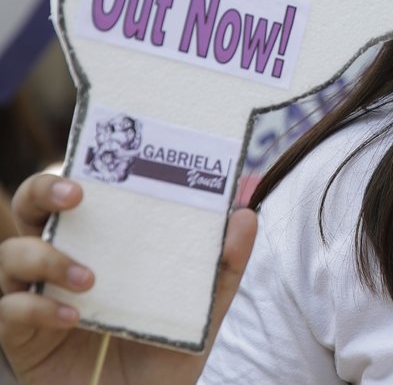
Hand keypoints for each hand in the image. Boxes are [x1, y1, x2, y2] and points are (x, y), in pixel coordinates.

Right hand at [0, 175, 255, 383]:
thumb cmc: (163, 355)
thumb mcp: (203, 310)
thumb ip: (225, 267)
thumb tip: (246, 215)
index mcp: (101, 245)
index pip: (78, 195)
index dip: (78, 169)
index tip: (101, 159)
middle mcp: (61, 264)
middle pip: (29, 209)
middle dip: (42, 190)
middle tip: (76, 195)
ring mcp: (35, 298)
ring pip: (11, 256)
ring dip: (46, 257)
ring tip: (90, 278)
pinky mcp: (20, 338)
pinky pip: (9, 311)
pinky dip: (37, 309)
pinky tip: (73, 317)